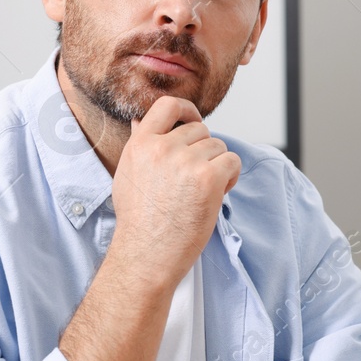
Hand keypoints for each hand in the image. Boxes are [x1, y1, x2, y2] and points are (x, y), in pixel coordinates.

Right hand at [108, 95, 239, 289]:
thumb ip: (139, 146)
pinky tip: (218, 193)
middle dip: (204, 151)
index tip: (194, 121)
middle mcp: (163, 148)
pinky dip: (231, 176)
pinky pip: (232, 161)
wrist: (147, 254)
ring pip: (219, 147)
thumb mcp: (127, 175)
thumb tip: (140, 121)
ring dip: (218, 166)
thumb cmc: (138, 221)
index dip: (187, 110)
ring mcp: (187, 162)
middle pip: (200, 130)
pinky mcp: (209, 178)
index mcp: (142, 144)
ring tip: (202, 192)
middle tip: (195, 179)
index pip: (168, 105)